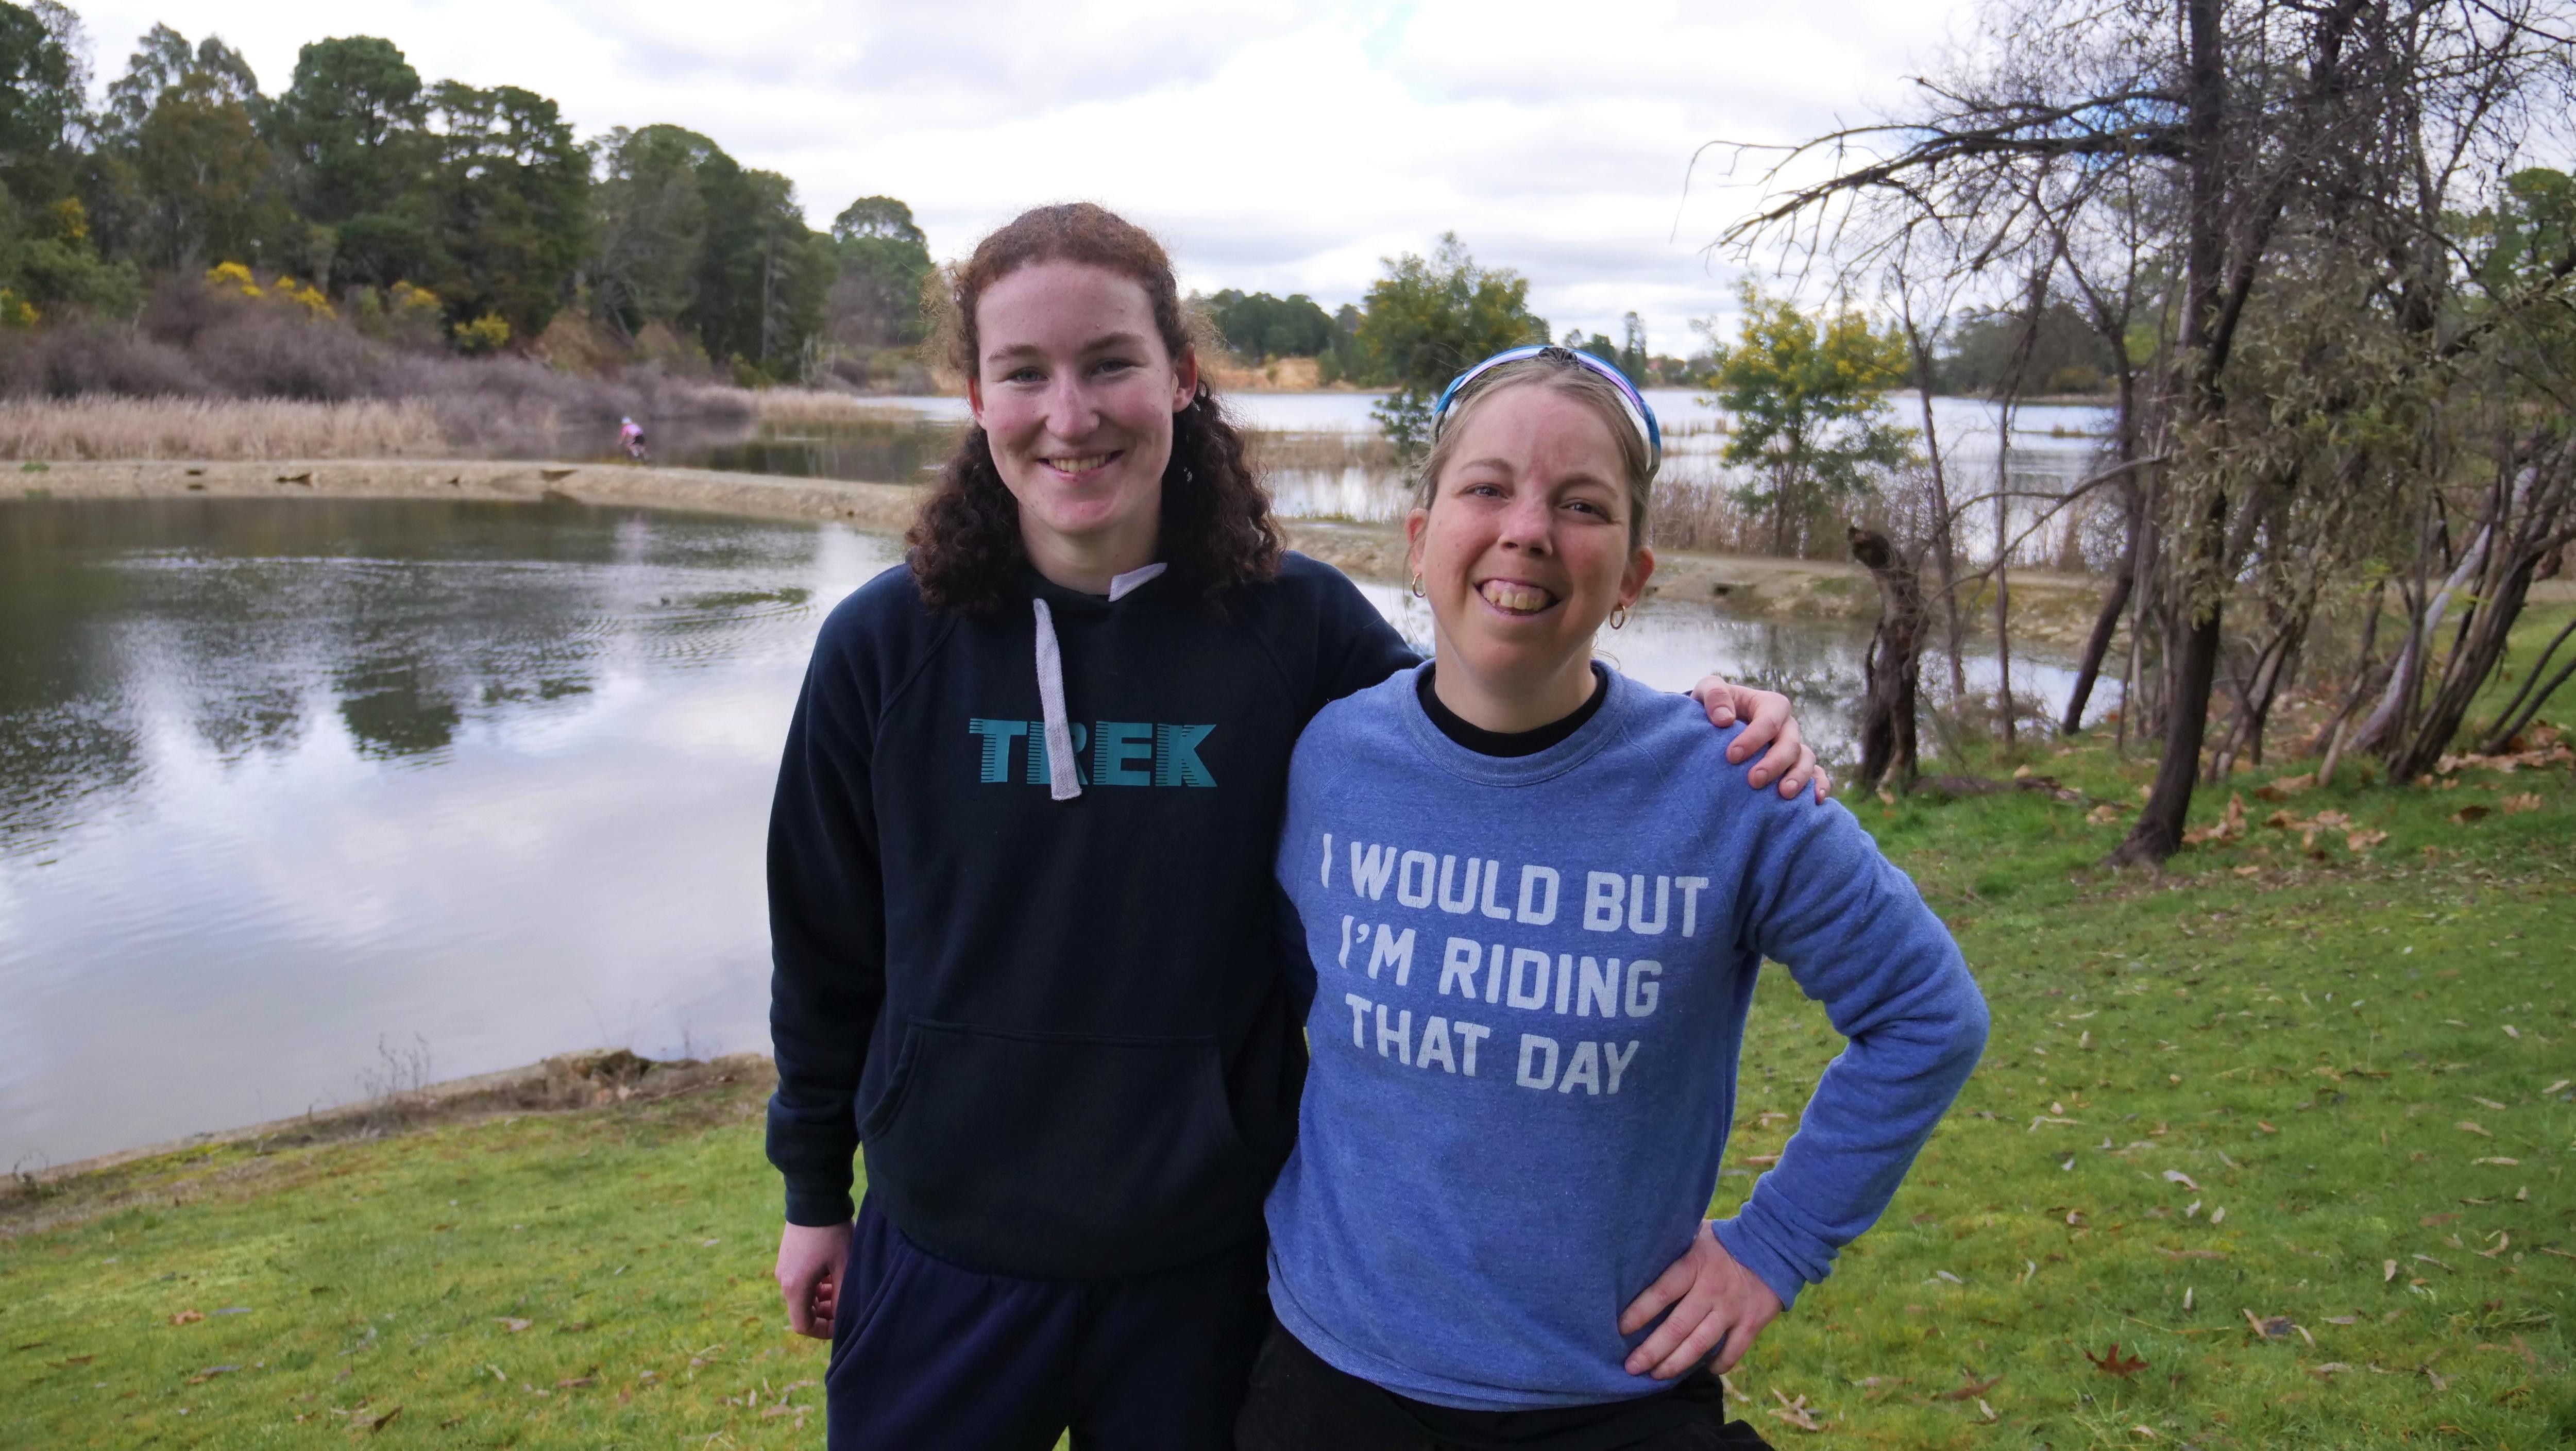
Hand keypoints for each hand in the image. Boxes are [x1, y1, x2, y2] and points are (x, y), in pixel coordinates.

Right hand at [776, 1220, 853, 1339]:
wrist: (816, 1197)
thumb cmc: (832, 1233)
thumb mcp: (844, 1268)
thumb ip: (842, 1298)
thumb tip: (842, 1319)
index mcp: (795, 1287)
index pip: (803, 1325)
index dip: (823, 1331)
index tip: (842, 1324)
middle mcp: (783, 1280)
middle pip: (802, 1311)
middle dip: (824, 1313)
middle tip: (844, 1304)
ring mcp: (782, 1267)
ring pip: (802, 1295)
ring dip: (821, 1298)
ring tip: (840, 1286)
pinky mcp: (786, 1256)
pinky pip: (799, 1281)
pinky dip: (815, 1284)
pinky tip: (832, 1273)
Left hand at [1619, 1221, 1783, 1378]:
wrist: (1773, 1243)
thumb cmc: (1724, 1240)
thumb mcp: (1695, 1234)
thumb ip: (1673, 1249)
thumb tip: (1638, 1260)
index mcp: (1694, 1265)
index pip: (1661, 1292)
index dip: (1639, 1313)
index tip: (1621, 1329)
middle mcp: (1711, 1290)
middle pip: (1677, 1327)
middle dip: (1651, 1350)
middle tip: (1631, 1367)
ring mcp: (1732, 1309)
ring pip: (1700, 1345)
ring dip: (1676, 1363)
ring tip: (1656, 1375)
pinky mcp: (1751, 1323)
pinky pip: (1733, 1352)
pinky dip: (1718, 1364)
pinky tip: (1704, 1370)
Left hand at [1688, 679, 1827, 802]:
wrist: (1717, 724)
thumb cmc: (1716, 706)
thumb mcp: (1707, 690)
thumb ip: (1714, 696)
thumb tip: (1724, 719)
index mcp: (1770, 705)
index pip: (1768, 721)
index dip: (1753, 739)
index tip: (1732, 756)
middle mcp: (1787, 726)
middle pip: (1790, 744)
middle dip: (1774, 763)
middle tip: (1754, 780)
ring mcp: (1794, 747)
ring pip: (1806, 760)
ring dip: (1798, 777)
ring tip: (1784, 794)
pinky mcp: (1796, 766)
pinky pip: (1816, 775)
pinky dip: (1819, 786)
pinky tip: (1815, 800)